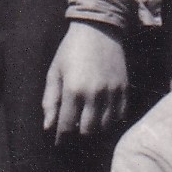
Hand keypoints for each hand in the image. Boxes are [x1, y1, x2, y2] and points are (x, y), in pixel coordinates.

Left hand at [41, 21, 129, 141]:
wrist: (99, 29)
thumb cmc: (71, 50)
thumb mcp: (54, 72)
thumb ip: (50, 100)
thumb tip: (48, 127)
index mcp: (73, 90)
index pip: (67, 126)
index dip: (61, 138)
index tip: (59, 143)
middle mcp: (94, 94)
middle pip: (87, 131)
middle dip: (78, 134)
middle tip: (73, 131)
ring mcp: (112, 92)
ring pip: (105, 126)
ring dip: (95, 129)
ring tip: (87, 123)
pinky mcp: (124, 89)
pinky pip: (120, 116)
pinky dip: (111, 121)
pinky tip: (102, 117)